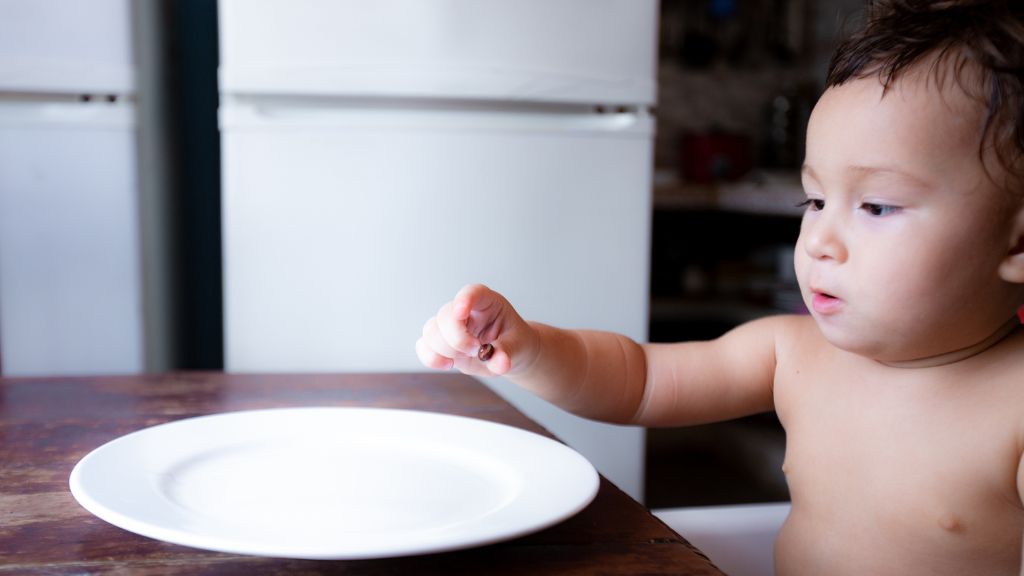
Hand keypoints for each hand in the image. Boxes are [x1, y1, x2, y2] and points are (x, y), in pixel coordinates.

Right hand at [415, 284, 529, 376]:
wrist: (509, 355)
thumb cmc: (515, 343)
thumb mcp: (518, 347)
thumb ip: (507, 353)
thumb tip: (500, 363)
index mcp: (487, 302)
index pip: (473, 293)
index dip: (464, 299)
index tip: (461, 312)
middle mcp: (464, 310)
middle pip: (446, 315)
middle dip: (457, 338)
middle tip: (477, 350)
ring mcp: (450, 326)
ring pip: (431, 330)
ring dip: (445, 350)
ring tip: (467, 357)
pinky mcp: (441, 343)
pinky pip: (423, 346)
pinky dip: (431, 357)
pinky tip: (448, 365)